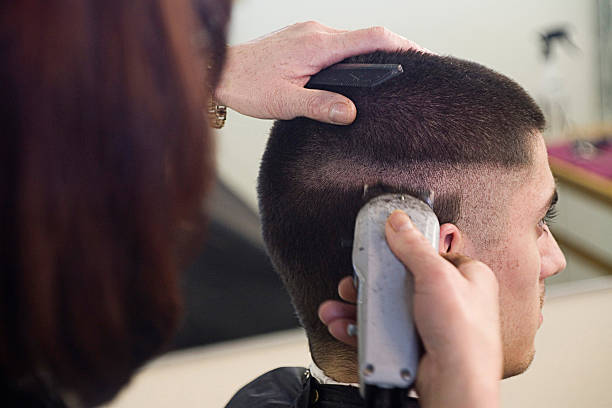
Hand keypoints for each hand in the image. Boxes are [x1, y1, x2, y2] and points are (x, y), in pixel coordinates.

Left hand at [214, 21, 426, 124]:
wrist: (219, 71)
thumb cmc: (247, 85)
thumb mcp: (284, 102)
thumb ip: (320, 106)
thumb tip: (350, 112)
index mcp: (317, 45)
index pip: (372, 37)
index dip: (402, 45)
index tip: (423, 57)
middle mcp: (316, 33)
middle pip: (365, 37)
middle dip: (390, 52)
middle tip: (408, 73)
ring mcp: (308, 33)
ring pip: (349, 41)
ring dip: (367, 56)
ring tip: (383, 77)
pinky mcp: (301, 38)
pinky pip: (335, 43)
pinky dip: (349, 56)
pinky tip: (350, 75)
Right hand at [319, 210, 501, 407]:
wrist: (454, 385)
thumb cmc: (464, 336)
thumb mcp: (436, 277)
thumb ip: (413, 246)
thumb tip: (399, 221)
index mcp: (467, 276)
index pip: (430, 251)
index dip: (404, 248)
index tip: (381, 247)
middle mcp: (450, 299)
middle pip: (401, 280)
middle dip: (370, 281)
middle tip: (353, 280)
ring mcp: (430, 323)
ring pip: (387, 306)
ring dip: (358, 305)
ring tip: (339, 304)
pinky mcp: (414, 342)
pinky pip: (382, 329)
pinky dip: (361, 326)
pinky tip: (346, 324)